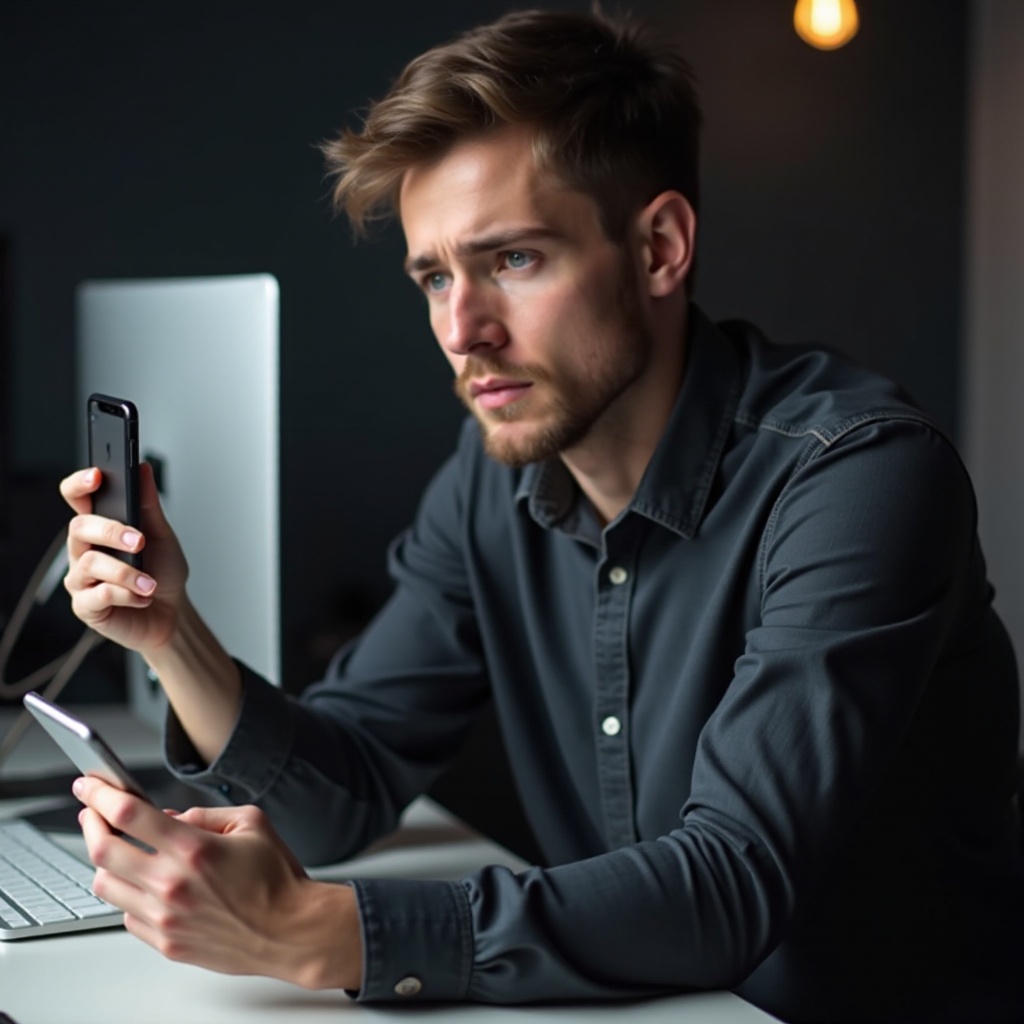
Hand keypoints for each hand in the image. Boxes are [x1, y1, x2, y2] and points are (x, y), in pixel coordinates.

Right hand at [60, 463, 188, 654]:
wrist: (172, 613)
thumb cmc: (162, 572)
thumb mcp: (161, 535)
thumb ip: (148, 504)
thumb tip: (141, 469)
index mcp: (100, 527)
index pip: (76, 498)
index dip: (79, 484)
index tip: (97, 475)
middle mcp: (84, 550)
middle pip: (78, 527)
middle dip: (111, 532)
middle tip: (139, 542)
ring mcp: (81, 579)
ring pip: (89, 564)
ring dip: (126, 572)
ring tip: (150, 583)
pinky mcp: (85, 606)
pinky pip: (97, 595)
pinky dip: (126, 595)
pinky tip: (142, 597)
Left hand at [73, 777, 363, 989]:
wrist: (291, 931)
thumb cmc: (277, 878)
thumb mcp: (251, 823)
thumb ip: (205, 814)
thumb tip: (167, 817)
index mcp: (194, 848)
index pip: (128, 813)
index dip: (100, 794)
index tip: (89, 784)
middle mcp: (172, 884)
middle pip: (103, 849)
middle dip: (90, 823)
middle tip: (92, 813)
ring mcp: (165, 918)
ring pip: (105, 885)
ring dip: (105, 861)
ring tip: (118, 849)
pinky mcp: (166, 943)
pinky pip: (126, 915)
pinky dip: (128, 895)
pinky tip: (144, 885)